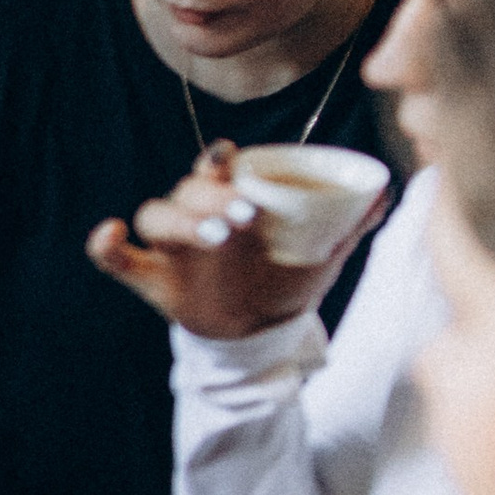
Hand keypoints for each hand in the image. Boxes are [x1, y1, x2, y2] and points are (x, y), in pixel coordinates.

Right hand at [88, 143, 376, 336]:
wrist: (261, 333)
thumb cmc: (286, 280)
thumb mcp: (323, 253)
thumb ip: (353, 221)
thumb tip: (389, 190)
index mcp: (231, 197)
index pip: (215, 165)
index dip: (218, 161)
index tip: (233, 161)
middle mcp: (196, 214)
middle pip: (186, 189)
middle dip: (211, 197)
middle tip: (244, 217)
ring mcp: (171, 247)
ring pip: (154, 215)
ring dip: (178, 220)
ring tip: (214, 236)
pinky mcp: (150, 278)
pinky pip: (116, 257)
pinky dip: (105, 245)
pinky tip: (109, 234)